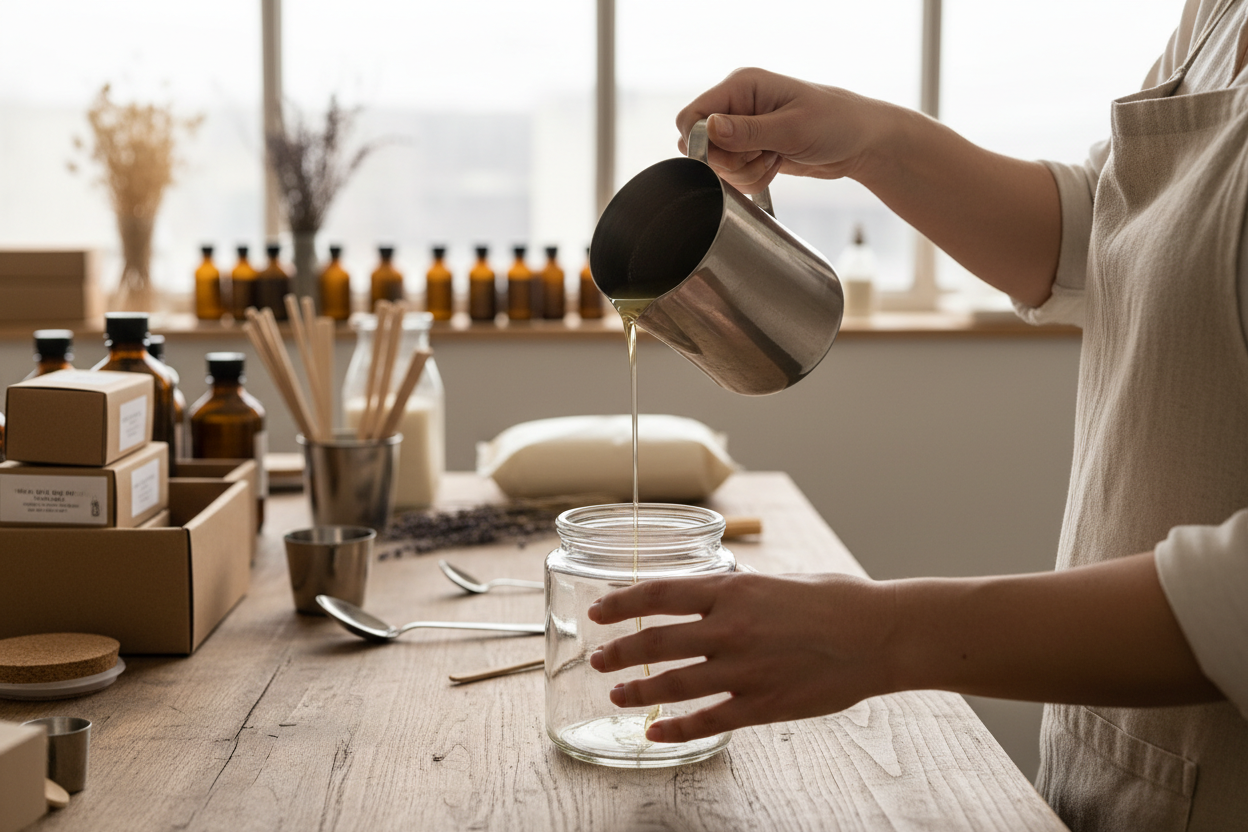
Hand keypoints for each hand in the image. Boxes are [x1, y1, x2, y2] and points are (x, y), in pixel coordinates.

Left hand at [587, 571, 898, 742]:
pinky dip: (676, 728)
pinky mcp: (764, 704)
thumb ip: (736, 592)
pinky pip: (708, 720)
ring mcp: (746, 670)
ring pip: (674, 684)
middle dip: (620, 652)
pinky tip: (656, 732)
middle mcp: (732, 628)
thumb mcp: (776, 581)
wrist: (881, 635)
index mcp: (733, 590)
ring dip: (639, 692)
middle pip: (656, 641)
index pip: (660, 594)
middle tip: (599, 659)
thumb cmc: (834, 602)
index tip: (599, 612)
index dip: (622, 604)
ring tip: (617, 696)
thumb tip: (705, 596)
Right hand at [675, 67, 896, 193]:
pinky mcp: (751, 149)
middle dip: (732, 163)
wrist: (861, 142)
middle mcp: (737, 104)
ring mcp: (743, 128)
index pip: (693, 117)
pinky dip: (753, 179)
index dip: (703, 144)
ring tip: (775, 158)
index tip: (732, 155)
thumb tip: (709, 129)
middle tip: (765, 155)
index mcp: (742, 86)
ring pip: (719, 166)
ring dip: (746, 172)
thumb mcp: (792, 128)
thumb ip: (748, 131)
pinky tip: (776, 165)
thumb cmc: (836, 123)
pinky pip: (735, 175)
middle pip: (703, 147)